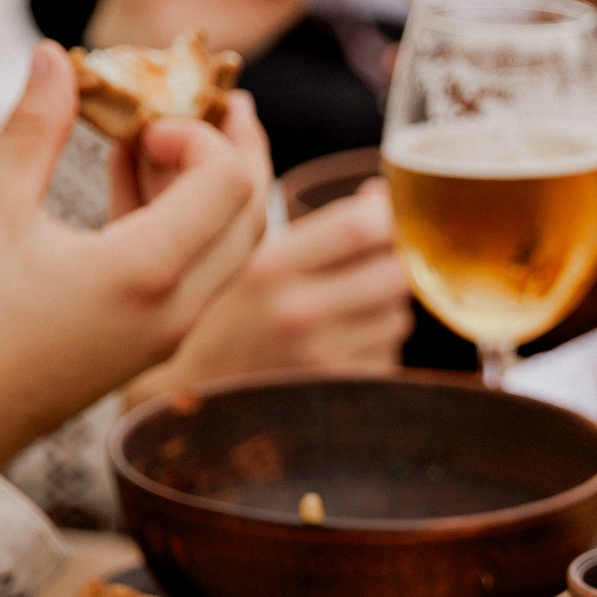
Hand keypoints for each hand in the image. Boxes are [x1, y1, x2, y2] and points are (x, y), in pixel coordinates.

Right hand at [0, 43, 263, 467]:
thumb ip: (33, 130)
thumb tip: (55, 55)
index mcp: (146, 272)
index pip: (227, 184)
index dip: (202, 136)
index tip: (149, 118)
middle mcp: (179, 307)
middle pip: (251, 216)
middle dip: (238, 152)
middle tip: (216, 102)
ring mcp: (175, 332)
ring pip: (232, 249)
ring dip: (214, 189)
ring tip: (170, 133)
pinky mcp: (159, 343)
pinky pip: (199, 274)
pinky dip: (186, 225)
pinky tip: (136, 179)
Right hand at [122, 184, 413, 405]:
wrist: (198, 400)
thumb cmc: (231, 323)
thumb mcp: (258, 266)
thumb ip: (320, 230)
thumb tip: (383, 196)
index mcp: (269, 270)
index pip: (359, 228)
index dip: (389, 217)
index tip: (390, 217)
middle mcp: (298, 313)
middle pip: (396, 272)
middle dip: (395, 266)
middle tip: (374, 269)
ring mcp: (322, 358)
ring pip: (398, 317)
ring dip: (385, 312)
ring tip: (343, 318)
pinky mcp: (340, 393)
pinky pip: (389, 357)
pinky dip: (375, 350)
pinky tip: (337, 352)